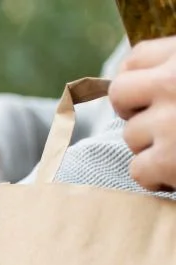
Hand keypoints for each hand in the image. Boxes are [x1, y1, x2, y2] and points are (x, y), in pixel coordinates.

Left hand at [110, 37, 175, 191]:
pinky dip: (157, 177)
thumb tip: (120, 81)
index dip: (137, 83)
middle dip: (136, 114)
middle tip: (167, 127)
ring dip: (153, 147)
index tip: (146, 97)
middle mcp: (174, 83)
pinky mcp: (170, 159)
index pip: (135, 60)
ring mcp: (170, 121)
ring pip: (131, 136)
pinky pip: (139, 170)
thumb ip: (167, 74)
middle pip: (120, 95)